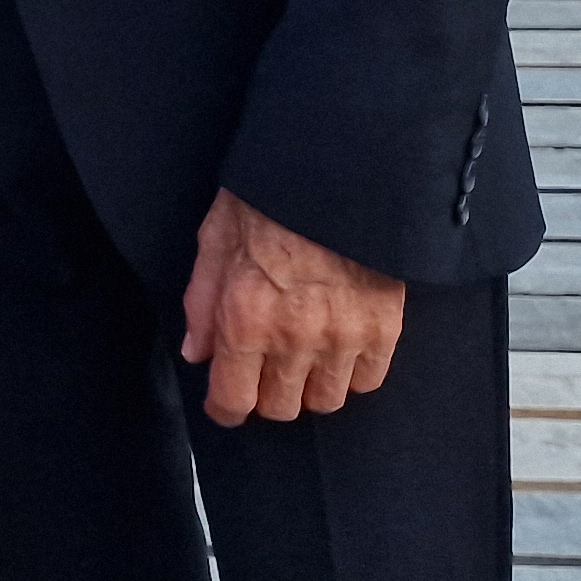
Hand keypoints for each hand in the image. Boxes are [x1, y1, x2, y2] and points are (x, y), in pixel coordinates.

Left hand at [179, 187, 404, 424]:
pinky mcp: (383, 329)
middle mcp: (293, 338)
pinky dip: (351, 373)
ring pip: (324, 401)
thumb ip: (202, 301)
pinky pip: (366, 382)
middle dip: (266, 393)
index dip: (225, 407)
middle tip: (266, 367)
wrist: (339, 172)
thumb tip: (197, 353)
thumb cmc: (269, 197)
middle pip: (280, 408)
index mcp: (245, 317)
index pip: (232, 401)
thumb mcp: (216, 236)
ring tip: (305, 356)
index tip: (227, 400)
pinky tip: (339, 346)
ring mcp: (343, 337)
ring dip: (309, 385)